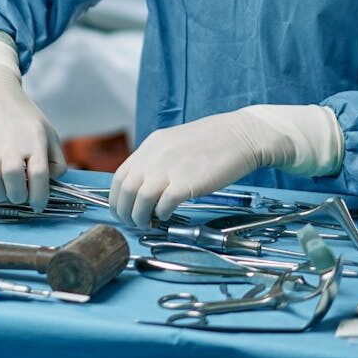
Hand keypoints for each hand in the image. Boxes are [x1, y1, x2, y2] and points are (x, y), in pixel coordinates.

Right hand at [0, 56, 66, 211]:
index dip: (40, 197)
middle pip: (15, 184)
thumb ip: (56, 158)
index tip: (38, 206)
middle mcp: (12, 143)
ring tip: (4, 191)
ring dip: (0, 195)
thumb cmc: (22, 114)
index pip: (40, 176)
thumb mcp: (47, 130)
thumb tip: (52, 182)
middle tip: (19, 196)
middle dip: (18, 197)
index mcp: (34, 139)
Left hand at [109, 109, 282, 227]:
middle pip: (126, 190)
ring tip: (148, 223)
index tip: (121, 211)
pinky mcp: (187, 182)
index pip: (120, 176)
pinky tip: (167, 216)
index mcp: (152, 144)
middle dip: (124, 212)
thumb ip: (158, 159)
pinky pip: (163, 205)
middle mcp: (156, 155)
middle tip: (133, 223)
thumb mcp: (176, 142)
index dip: (116, 198)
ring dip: (140, 217)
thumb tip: (144, 184)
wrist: (242, 135)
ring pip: (140, 200)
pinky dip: (161, 215)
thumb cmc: (213, 141)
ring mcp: (171, 168)